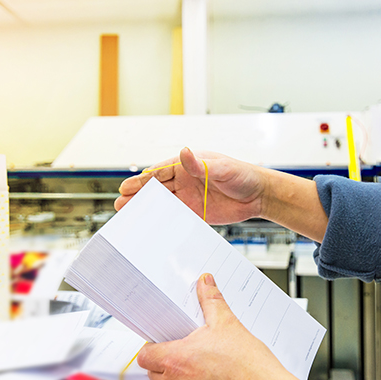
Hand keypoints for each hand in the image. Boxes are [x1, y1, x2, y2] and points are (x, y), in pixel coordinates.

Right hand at [115, 148, 265, 224]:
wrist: (259, 195)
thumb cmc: (243, 175)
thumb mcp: (222, 168)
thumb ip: (201, 164)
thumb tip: (184, 152)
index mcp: (188, 165)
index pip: (159, 173)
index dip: (142, 181)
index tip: (126, 187)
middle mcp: (185, 180)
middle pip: (156, 188)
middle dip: (138, 195)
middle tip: (120, 203)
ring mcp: (189, 197)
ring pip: (162, 203)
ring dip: (146, 208)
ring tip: (129, 215)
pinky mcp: (196, 212)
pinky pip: (175, 216)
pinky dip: (163, 221)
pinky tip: (151, 226)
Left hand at [137, 272, 327, 379]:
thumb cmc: (252, 367)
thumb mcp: (229, 324)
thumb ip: (211, 300)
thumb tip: (204, 282)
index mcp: (177, 360)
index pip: (145, 355)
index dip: (151, 346)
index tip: (164, 341)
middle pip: (154, 373)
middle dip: (163, 362)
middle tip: (184, 351)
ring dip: (180, 378)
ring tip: (204, 366)